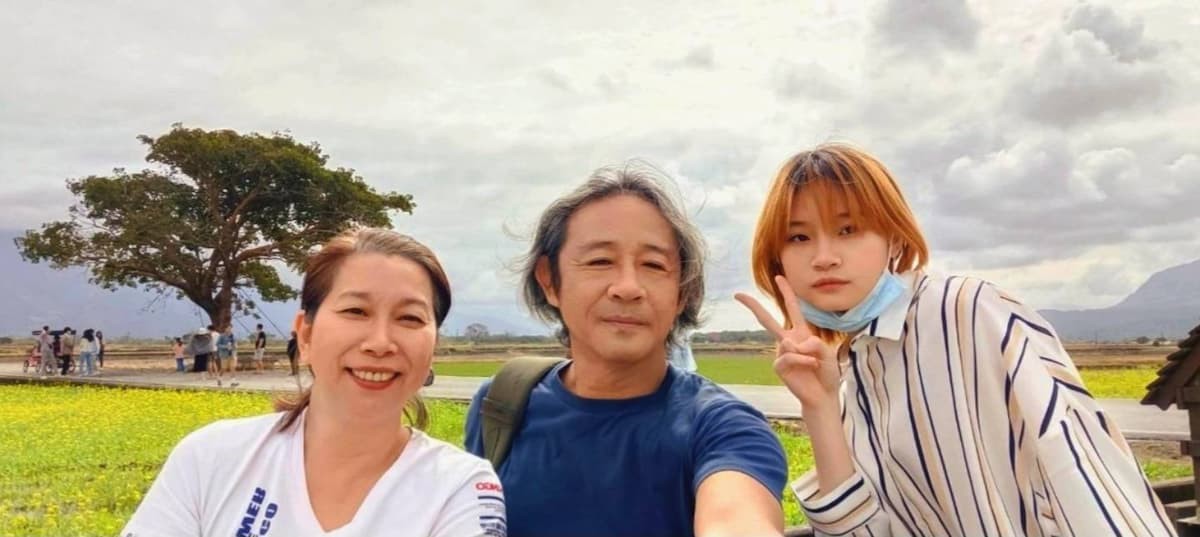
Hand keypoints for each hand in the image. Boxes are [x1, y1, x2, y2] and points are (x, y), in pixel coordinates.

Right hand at [735, 275, 840, 411]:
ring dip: (807, 353)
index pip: (792, 308)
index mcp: (800, 332)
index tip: (779, 277)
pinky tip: (811, 366)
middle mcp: (788, 340)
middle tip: (737, 294)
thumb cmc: (827, 372)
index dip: (786, 292)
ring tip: (815, 364)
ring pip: (789, 342)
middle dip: (752, 306)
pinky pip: (789, 356)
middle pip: (767, 320)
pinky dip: (803, 360)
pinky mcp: (779, 366)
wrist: (823, 394)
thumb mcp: (827, 350)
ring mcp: (781, 353)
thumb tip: (790, 343)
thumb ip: (811, 341)